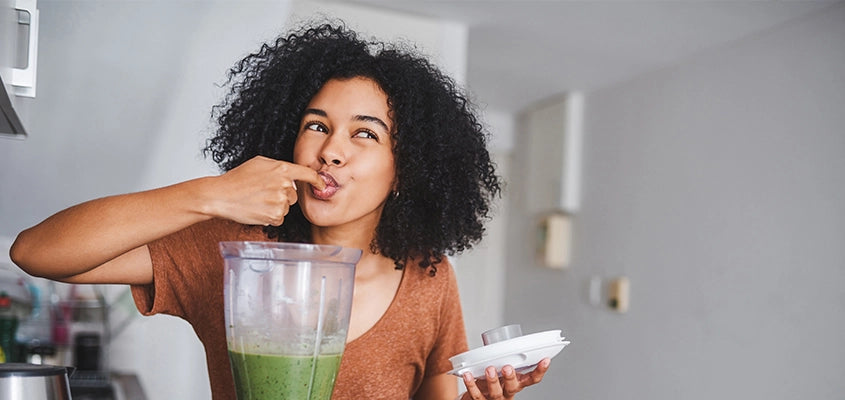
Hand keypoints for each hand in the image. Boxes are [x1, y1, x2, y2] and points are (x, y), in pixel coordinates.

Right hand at [205, 156, 324, 225]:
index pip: (308, 174)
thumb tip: (292, 174)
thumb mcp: (259, 163)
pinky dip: (270, 217)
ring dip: (275, 206)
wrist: (220, 196)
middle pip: (294, 195)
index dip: (317, 181)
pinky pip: (279, 218)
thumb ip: (279, 167)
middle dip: (283, 195)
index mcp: (282, 169)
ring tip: (257, 201)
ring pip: (286, 207)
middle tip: (263, 193)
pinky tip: (257, 210)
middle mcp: (284, 185)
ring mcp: (280, 201)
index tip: (322, 185)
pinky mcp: (274, 216)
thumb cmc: (237, 178)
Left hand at [460, 358, 550, 399]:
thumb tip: (504, 337)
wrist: (478, 397)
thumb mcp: (503, 370)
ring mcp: (495, 398)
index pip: (532, 379)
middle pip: (513, 387)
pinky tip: (468, 375)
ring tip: (489, 370)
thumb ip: (505, 357)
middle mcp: (508, 392)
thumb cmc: (492, 380)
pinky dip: (472, 384)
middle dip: (511, 377)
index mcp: (517, 383)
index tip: (545, 359)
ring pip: (496, 393)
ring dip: (492, 381)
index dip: (540, 370)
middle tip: (507, 367)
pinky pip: (476, 394)